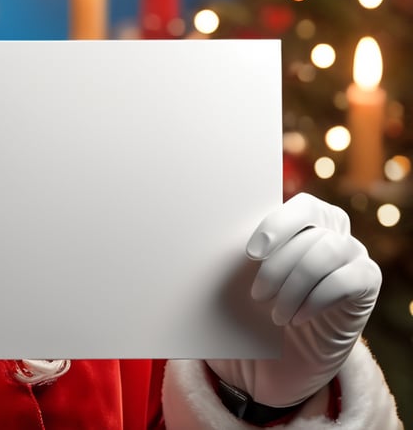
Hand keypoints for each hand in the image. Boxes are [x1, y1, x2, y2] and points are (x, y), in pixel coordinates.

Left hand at [207, 192, 380, 408]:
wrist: (281, 362)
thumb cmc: (252, 312)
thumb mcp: (234, 283)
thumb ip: (228, 257)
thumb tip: (200, 235)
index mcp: (303, 220)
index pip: (301, 206)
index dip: (276, 225)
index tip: (250, 253)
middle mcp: (333, 232)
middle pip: (313, 228)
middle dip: (279, 263)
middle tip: (256, 294)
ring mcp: (353, 256)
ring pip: (328, 251)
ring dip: (295, 285)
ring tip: (275, 314)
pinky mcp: (366, 285)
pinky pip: (348, 280)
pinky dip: (317, 299)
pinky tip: (298, 319)